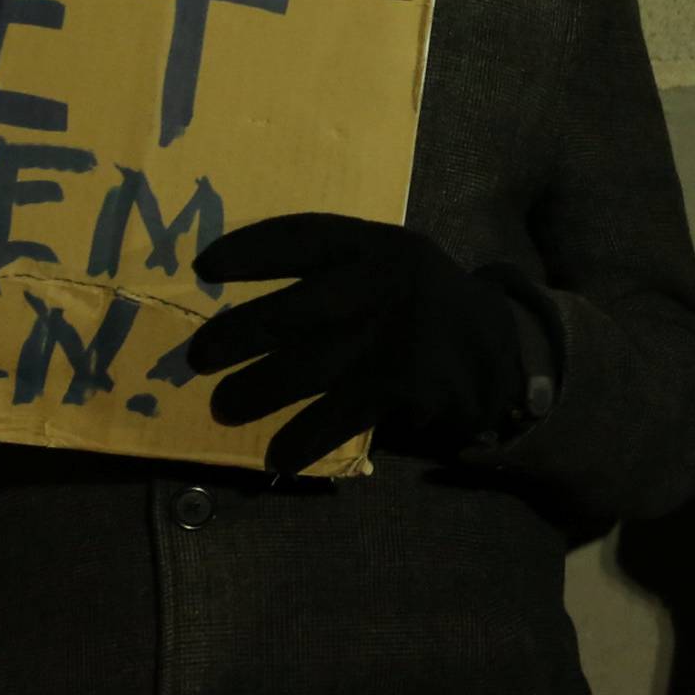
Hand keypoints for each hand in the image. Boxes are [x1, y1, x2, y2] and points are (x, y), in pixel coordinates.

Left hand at [188, 213, 528, 475]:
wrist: (497, 349)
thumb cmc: (419, 302)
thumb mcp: (390, 262)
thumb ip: (333, 267)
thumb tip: (239, 296)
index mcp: (377, 245)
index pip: (303, 236)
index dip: (250, 250)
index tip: (204, 267)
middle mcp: (385, 284)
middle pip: (295, 309)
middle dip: (238, 333)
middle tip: (197, 357)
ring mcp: (395, 338)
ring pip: (309, 368)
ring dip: (257, 391)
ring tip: (223, 407)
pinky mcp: (403, 386)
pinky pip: (339, 417)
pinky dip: (303, 441)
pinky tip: (277, 457)